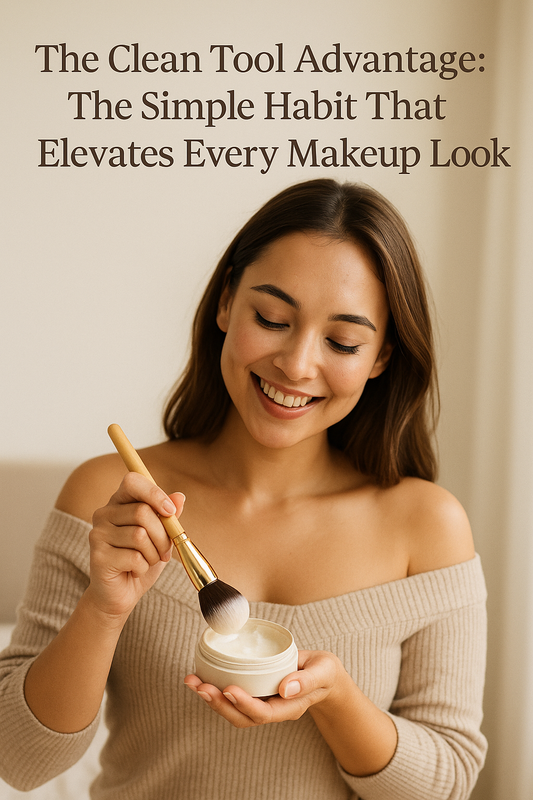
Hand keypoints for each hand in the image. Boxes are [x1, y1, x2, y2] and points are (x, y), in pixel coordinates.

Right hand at [86, 472, 184, 621]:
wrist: (121, 594)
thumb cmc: (141, 561)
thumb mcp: (160, 536)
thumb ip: (168, 516)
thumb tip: (180, 496)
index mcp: (119, 502)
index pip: (132, 481)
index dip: (154, 493)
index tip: (170, 511)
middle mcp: (104, 514)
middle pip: (142, 512)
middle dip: (162, 535)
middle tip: (164, 551)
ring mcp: (97, 534)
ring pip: (140, 536)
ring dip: (153, 553)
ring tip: (148, 561)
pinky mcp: (98, 556)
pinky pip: (134, 557)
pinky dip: (143, 567)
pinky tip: (134, 571)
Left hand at [184, 649, 345, 727]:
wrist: (324, 675)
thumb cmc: (324, 672)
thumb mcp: (323, 671)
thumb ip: (307, 680)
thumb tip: (284, 687)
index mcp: (289, 706)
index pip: (263, 713)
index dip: (244, 704)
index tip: (228, 689)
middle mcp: (273, 709)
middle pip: (242, 717)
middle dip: (219, 704)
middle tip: (201, 686)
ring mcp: (262, 703)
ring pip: (233, 710)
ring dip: (211, 698)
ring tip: (193, 682)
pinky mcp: (255, 692)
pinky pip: (232, 698)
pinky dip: (215, 689)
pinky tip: (201, 678)